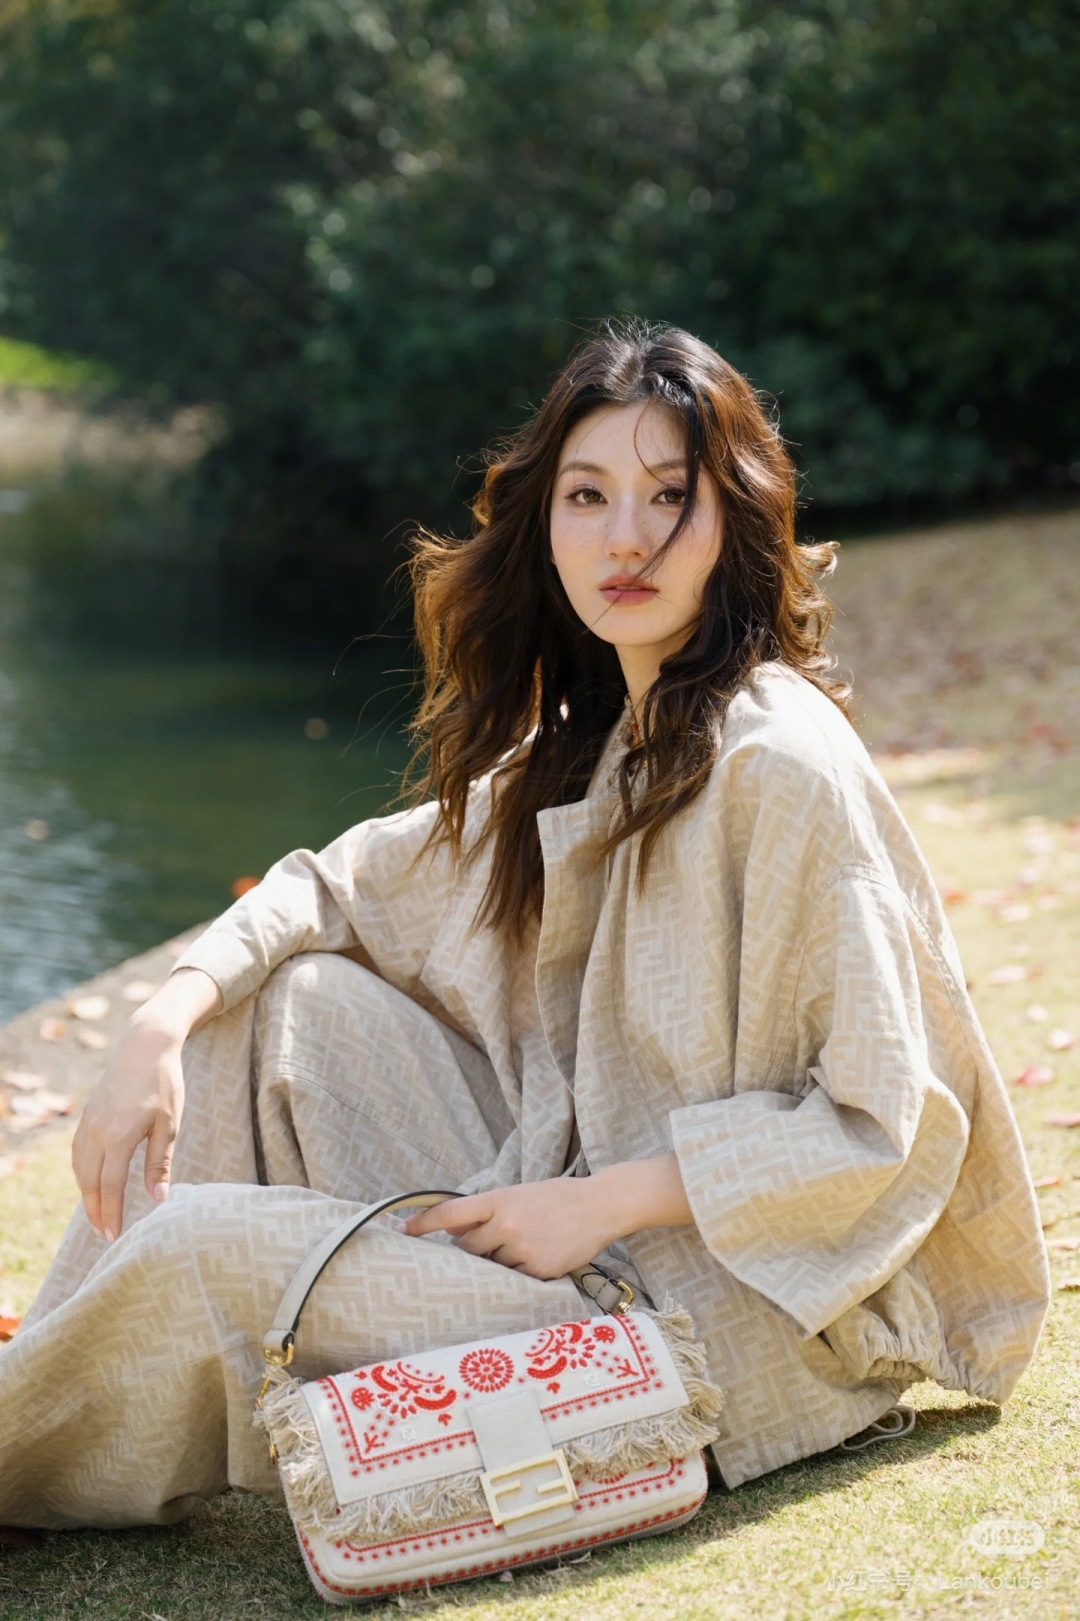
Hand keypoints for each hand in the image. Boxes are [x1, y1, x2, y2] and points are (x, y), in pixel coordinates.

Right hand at [69, 967, 220, 1240]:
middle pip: (90, 1183)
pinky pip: (78, 1154)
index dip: (111, 1213)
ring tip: (98, 1215)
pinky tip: (92, 1183)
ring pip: (80, 1169)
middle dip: (96, 1211)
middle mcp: (96, 1132)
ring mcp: (87, 1124)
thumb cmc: (164, 1084)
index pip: (111, 1186)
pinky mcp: (86, 1116)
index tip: (114, 1235)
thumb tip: (157, 1198)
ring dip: (86, 1195)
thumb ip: (159, 1162)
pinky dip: (82, 1174)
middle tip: (104, 1235)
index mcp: (119, 1136)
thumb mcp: (169, 1124)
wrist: (144, 1046)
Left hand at [402, 1178, 618, 1279]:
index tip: (402, 1231)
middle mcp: (507, 1226)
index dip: (422, 1224)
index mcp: (499, 1200)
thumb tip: (454, 1229)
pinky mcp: (538, 1272)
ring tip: (530, 1243)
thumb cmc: (557, 1198)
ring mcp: (522, 1251)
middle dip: (478, 1247)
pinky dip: (521, 1271)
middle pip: (469, 1249)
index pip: (450, 1214)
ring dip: (502, 1260)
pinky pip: (515, 1279)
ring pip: (493, 1266)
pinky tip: (541, 1254)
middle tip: (501, 1238)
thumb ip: (487, 1211)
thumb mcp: (518, 1195)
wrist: (601, 1206)